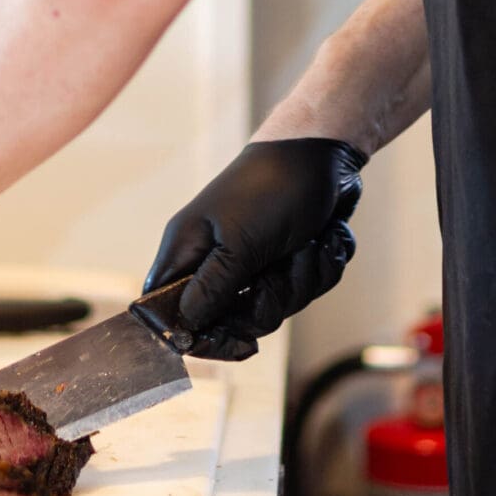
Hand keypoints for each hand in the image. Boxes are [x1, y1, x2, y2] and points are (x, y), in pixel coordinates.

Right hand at [144, 138, 366, 360]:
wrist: (326, 154)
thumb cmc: (273, 187)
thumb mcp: (239, 243)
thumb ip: (211, 289)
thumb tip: (184, 329)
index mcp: (189, 251)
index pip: (169, 312)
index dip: (200, 336)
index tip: (238, 341)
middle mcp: (217, 259)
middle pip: (233, 319)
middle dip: (271, 299)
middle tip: (278, 269)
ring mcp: (255, 261)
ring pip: (277, 306)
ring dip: (303, 277)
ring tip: (306, 242)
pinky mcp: (288, 258)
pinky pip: (307, 289)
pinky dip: (322, 264)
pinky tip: (322, 236)